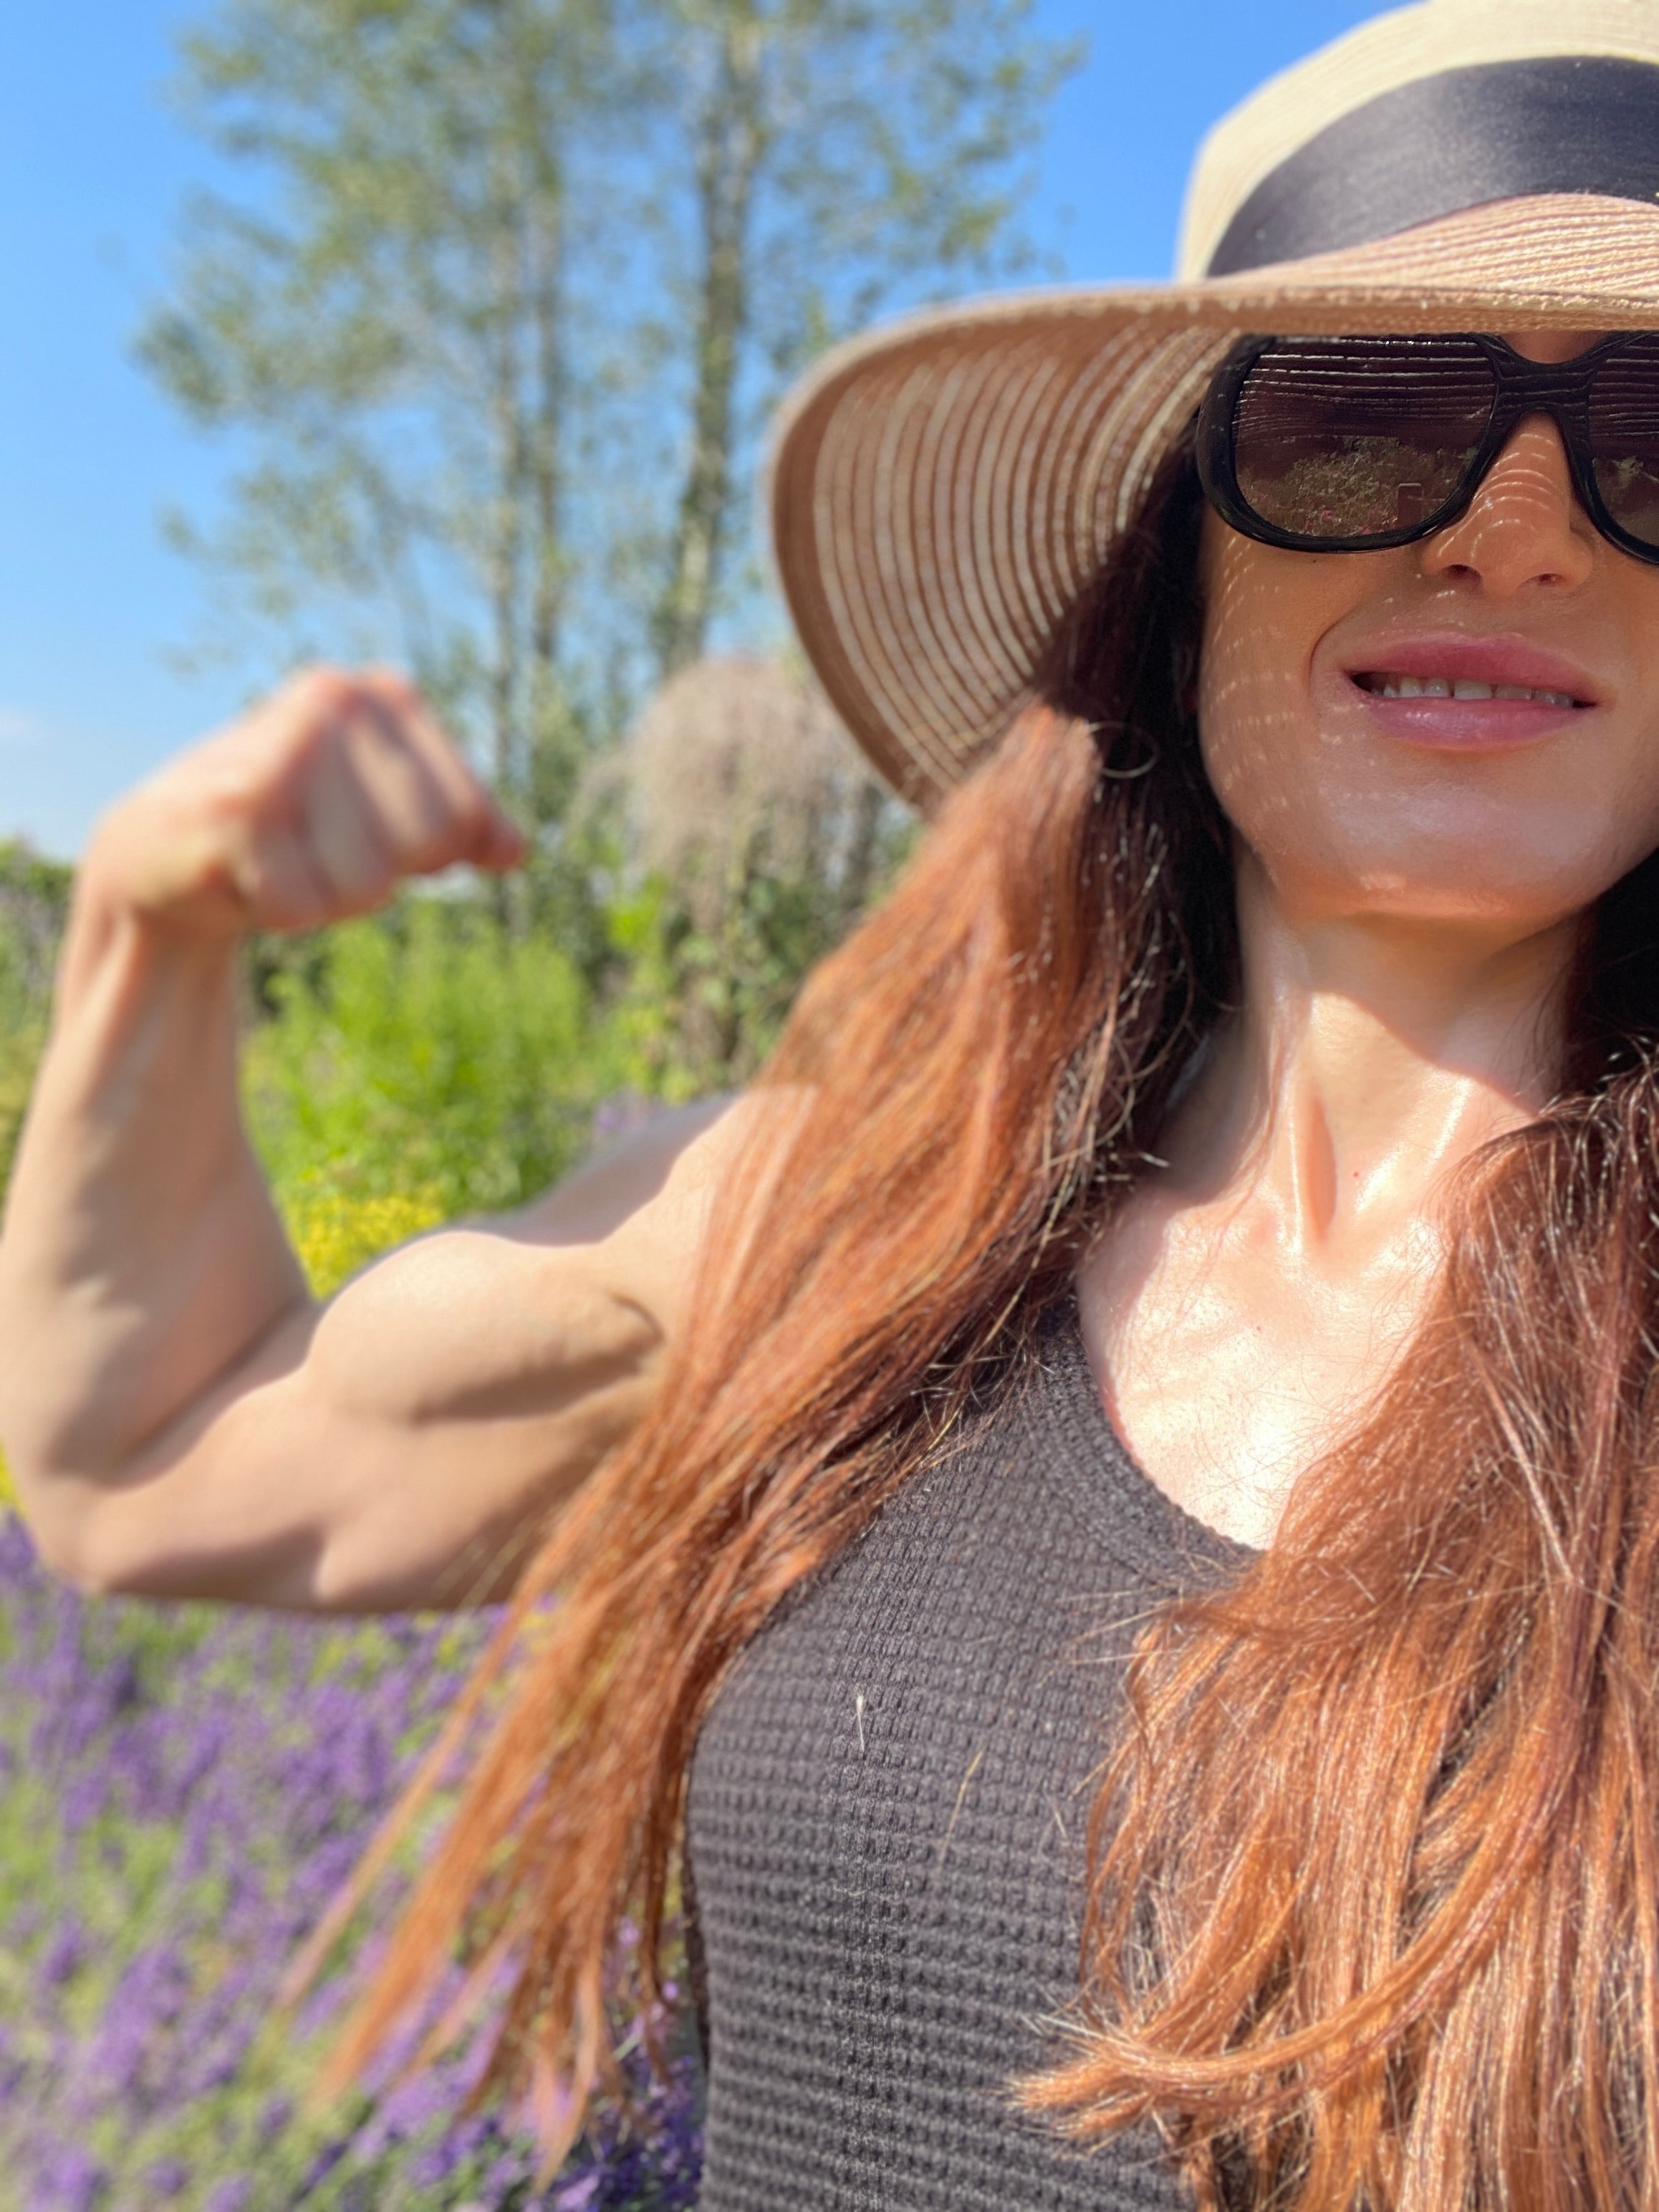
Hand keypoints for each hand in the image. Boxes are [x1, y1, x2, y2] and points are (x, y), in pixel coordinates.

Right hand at [85, 667, 524, 937]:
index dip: (426, 853)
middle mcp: (335, 701)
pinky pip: (300, 907)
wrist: (162, 848)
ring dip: (322, 897)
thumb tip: (517, 852)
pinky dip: (273, 911)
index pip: (466, 817)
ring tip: (275, 859)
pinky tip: (239, 874)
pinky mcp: (228, 810)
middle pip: (424, 846)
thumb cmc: (292, 830)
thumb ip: (461, 824)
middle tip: (314, 850)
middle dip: (373, 874)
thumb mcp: (386, 812)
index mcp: (386, 696)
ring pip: (365, 885)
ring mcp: (280, 748)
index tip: (366, 832)